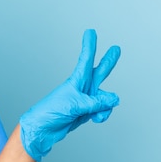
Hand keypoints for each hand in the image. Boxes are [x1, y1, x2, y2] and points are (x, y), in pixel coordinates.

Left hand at [19, 29, 120, 161]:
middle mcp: (83, 88)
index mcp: (76, 81)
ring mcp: (86, 99)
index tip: (90, 32)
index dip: (89, 45)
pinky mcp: (87, 111)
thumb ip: (96, 102)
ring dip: (105, 107)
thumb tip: (115, 99)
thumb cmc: (51, 112)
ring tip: (96, 115)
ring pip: (106, 98)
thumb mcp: (75, 104)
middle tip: (116, 48)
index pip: (85, 59)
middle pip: (100, 72)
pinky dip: (103, 115)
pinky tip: (95, 119)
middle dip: (108, 61)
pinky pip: (103, 110)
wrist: (44, 129)